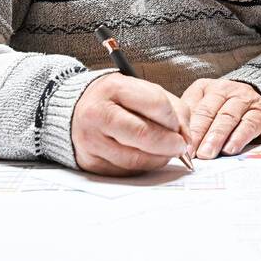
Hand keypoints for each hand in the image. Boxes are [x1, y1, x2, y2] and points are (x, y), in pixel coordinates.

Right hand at [70, 72, 192, 176]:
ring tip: (164, 152)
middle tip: (180, 147)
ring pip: (136, 159)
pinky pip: (125, 172)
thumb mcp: (140, 90)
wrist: (74, 111)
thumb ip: (170, 108)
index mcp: (113, 88)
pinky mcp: (90, 163)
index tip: (180, 127)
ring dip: (158, 159)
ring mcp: (91, 141)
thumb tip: (186, 137)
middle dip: (170, 144)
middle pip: (144, 135)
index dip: (174, 119)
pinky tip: (145, 157)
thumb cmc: (115, 100)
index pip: (155, 103)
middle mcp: (97, 114)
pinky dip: (142, 167)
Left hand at [182, 78, 260, 158]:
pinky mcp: (260, 112)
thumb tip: (179, 143)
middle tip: (191, 152)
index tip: (179, 144)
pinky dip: (238, 138)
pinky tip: (229, 149)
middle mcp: (224, 89)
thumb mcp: (204, 107)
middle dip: (198, 134)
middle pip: (208, 112)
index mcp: (205, 87)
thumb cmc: (223, 108)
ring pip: (227, 117)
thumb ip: (192, 121)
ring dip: (216, 137)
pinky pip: (248, 124)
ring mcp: (244, 99)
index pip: (192, 106)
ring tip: (207, 153)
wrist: (259, 98)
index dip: (185, 127)